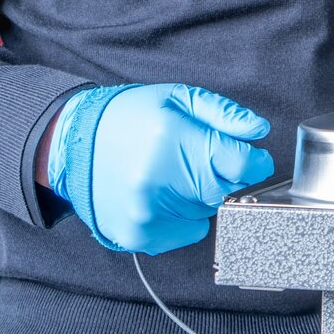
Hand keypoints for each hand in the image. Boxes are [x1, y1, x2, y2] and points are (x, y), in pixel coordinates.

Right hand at [46, 83, 275, 254]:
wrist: (74, 144)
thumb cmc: (131, 116)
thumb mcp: (179, 99)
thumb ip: (224, 115)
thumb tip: (259, 131)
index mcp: (172, 140)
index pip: (242, 165)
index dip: (254, 161)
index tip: (252, 157)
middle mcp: (158, 180)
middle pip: (227, 190)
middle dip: (226, 175)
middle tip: (204, 160)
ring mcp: (146, 212)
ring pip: (209, 211)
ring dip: (203, 194)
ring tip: (175, 173)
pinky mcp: (138, 235)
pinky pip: (190, 231)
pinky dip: (187, 215)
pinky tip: (165, 194)